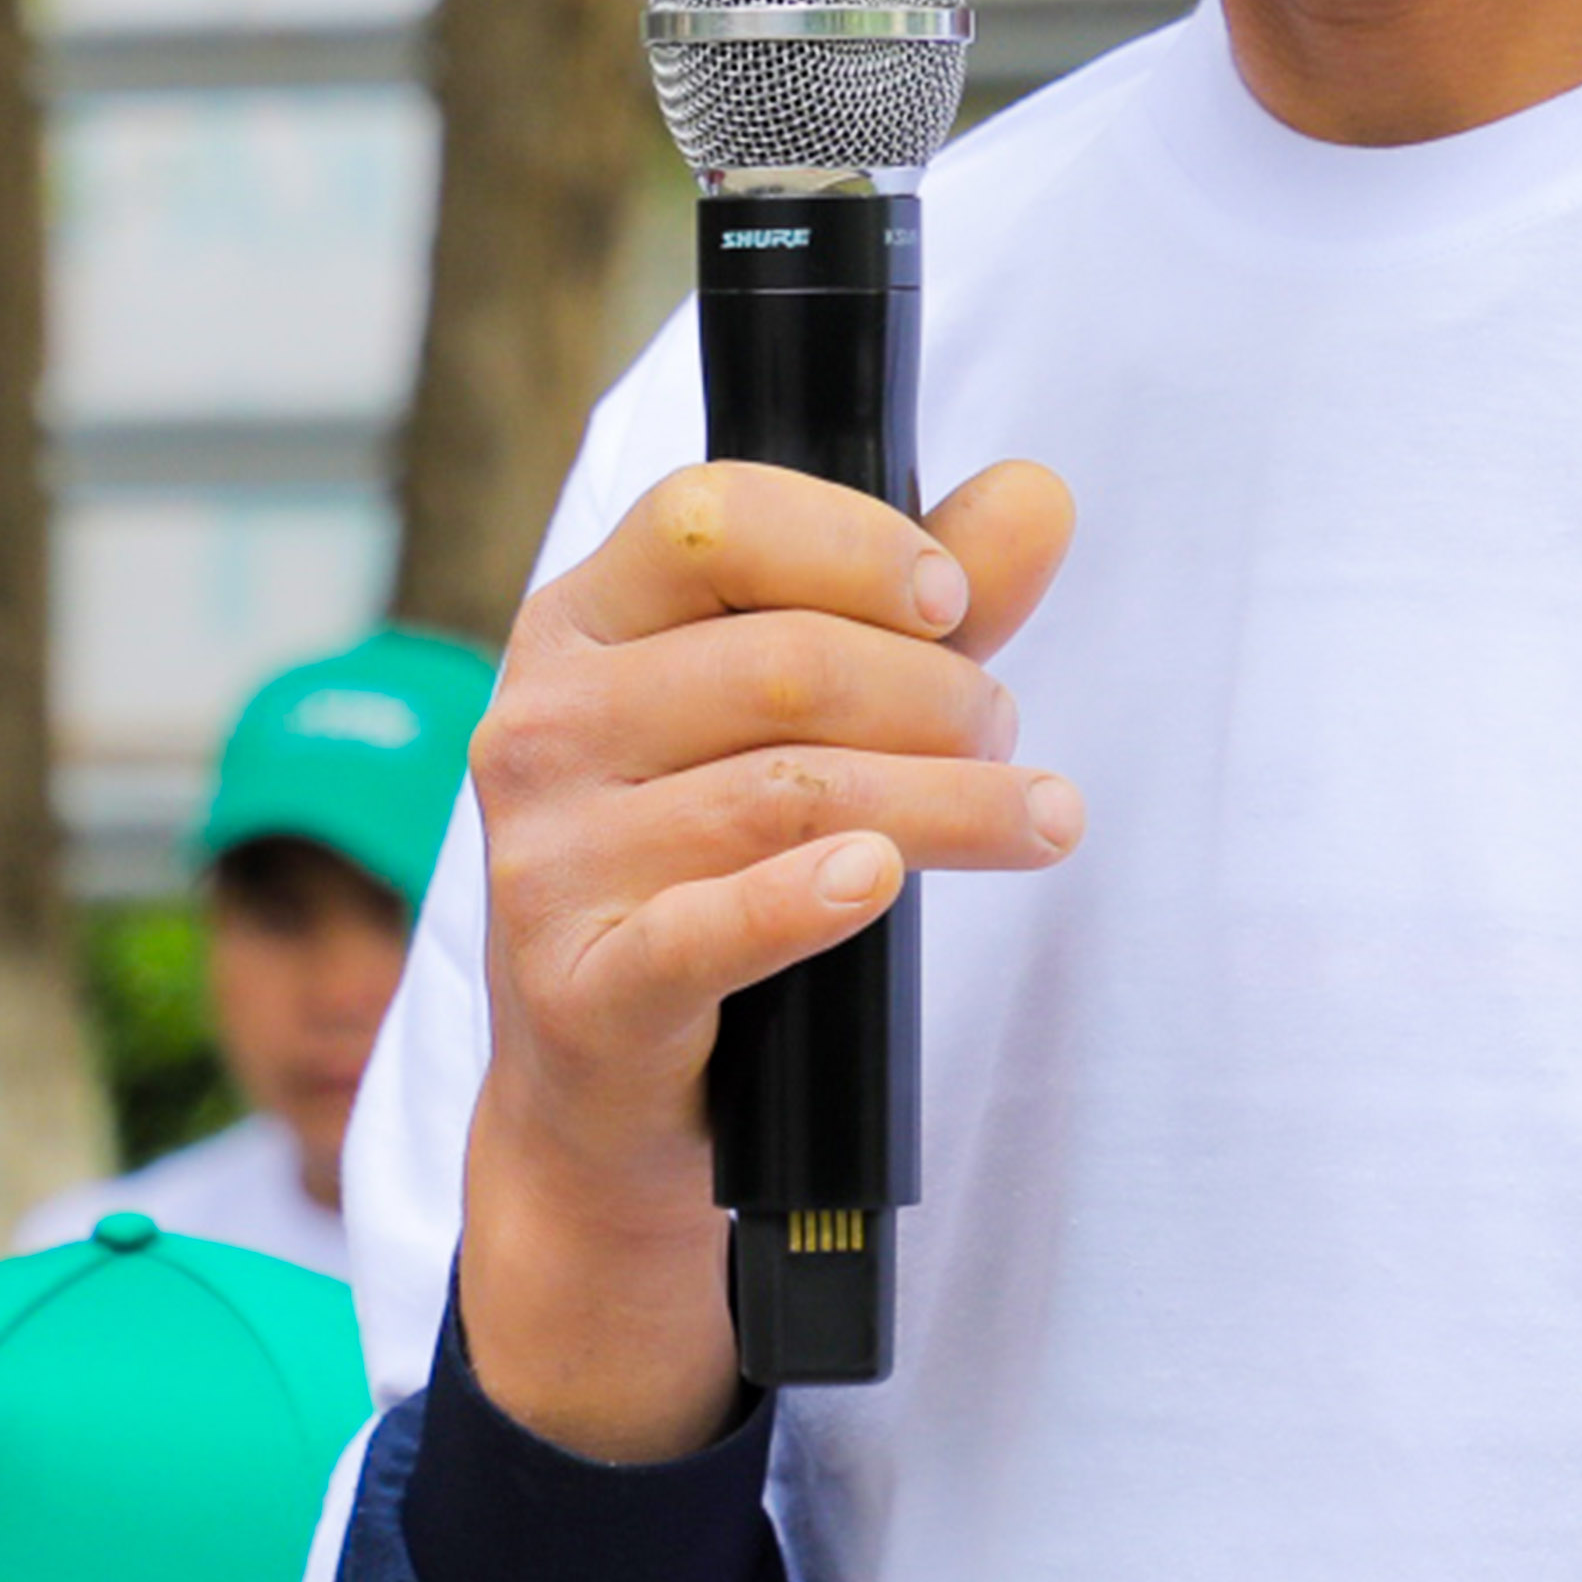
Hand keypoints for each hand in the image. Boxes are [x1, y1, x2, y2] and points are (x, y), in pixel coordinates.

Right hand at [456, 452, 1080, 1461]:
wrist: (603, 1086)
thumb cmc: (712, 860)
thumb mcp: (802, 711)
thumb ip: (917, 603)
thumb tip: (1041, 495)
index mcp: (578, 622)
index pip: (708, 520)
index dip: (849, 542)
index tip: (953, 599)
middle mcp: (540, 724)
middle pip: (779, 661)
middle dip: (933, 692)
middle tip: (1005, 733)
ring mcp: (547, 859)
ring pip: (785, 792)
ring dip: (945, 799)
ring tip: (1036, 816)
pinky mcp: (581, 986)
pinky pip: (714, 927)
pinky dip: (807, 898)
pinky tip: (880, 880)